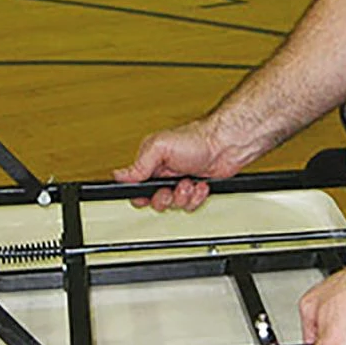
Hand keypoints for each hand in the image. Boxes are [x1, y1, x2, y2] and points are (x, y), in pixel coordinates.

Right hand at [112, 118, 242, 210]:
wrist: (226, 145)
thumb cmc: (197, 139)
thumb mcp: (161, 147)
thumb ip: (139, 164)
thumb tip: (119, 175)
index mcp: (150, 161)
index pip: (136, 186)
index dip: (142, 196)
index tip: (150, 195)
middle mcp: (163, 172)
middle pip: (155, 200)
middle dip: (166, 197)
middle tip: (173, 188)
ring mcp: (179, 181)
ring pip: (173, 205)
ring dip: (183, 197)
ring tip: (190, 183)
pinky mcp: (194, 189)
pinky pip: (189, 205)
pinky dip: (196, 198)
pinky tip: (199, 185)